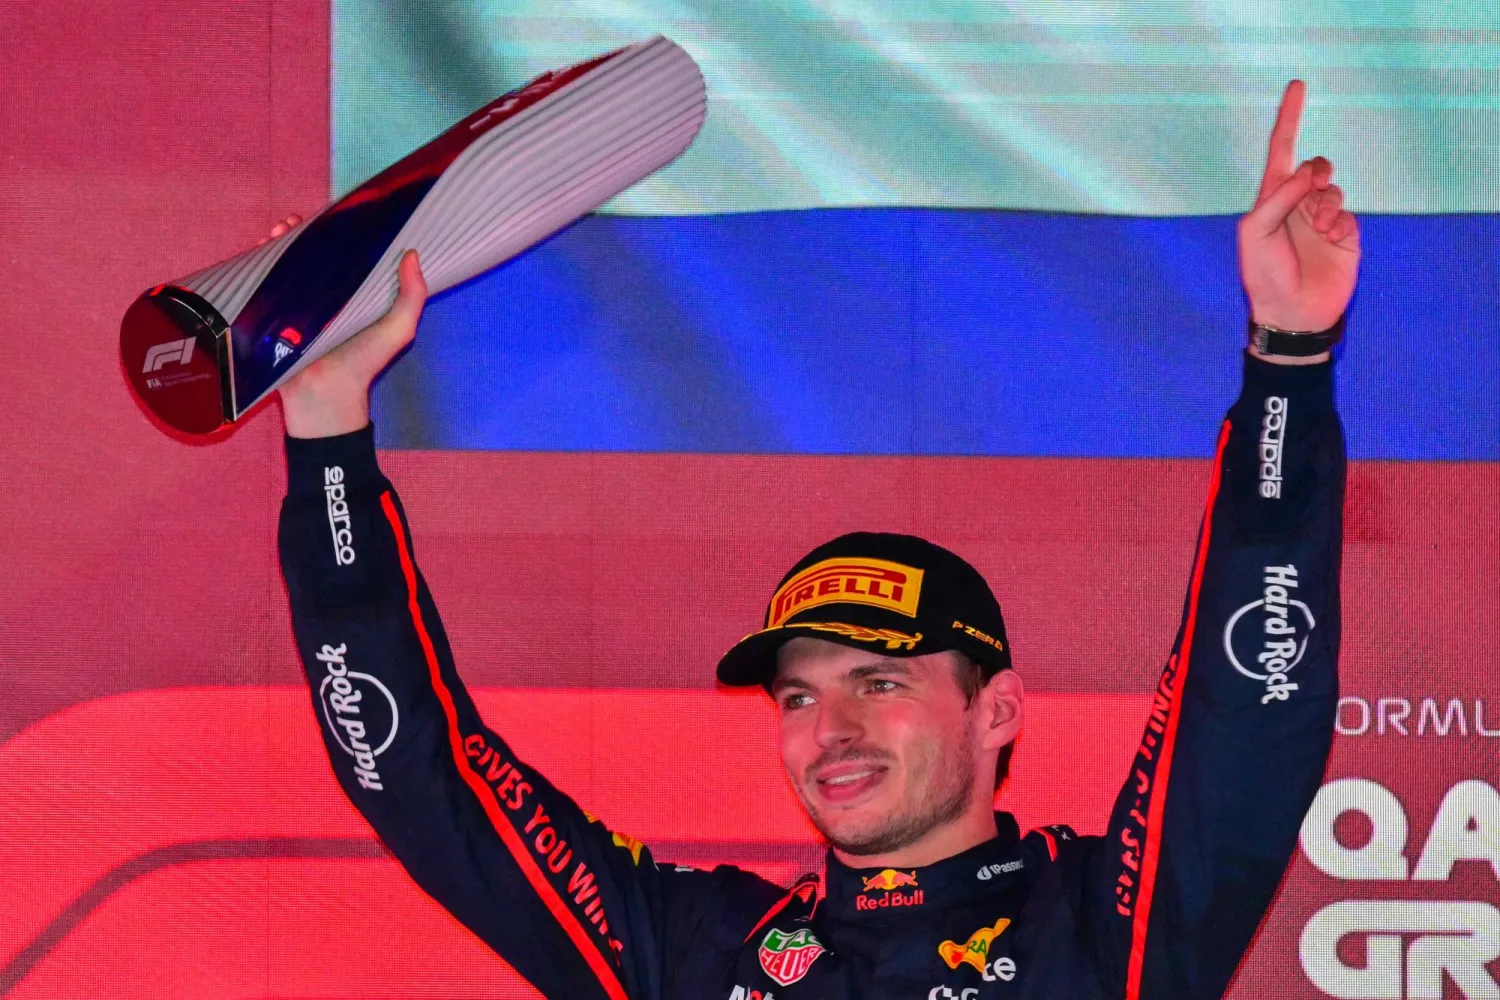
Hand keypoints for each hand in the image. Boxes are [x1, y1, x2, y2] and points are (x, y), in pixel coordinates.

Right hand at [261, 214, 428, 437]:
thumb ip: (412, 297)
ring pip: (285, 262)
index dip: (340, 231)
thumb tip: (413, 255)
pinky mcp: (273, 314)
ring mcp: (297, 302)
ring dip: (278, 242)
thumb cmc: (364, 363)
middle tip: (296, 222)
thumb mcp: (398, 330)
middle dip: (302, 232)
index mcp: (355, 292)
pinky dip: (258, 264)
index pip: (347, 253)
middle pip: (312, 252)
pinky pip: (263, 283)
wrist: (325, 396)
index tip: (335, 214)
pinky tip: (258, 250)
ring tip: (277, 231)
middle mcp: (326, 293)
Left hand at [1237, 81, 1359, 363]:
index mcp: (1269, 199)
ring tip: (1320, 227)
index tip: (1298, 85)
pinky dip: (1340, 223)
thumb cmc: (1263, 274)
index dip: (1289, 118)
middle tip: (1311, 188)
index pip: (1280, 151)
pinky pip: (1349, 213)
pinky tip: (1331, 241)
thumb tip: (1308, 172)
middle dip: (1314, 172)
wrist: (1292, 313)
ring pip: (1333, 188)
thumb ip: (1278, 198)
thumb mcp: (1256, 233)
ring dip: (1327, 203)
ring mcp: (1321, 219)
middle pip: (1313, 165)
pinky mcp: (1345, 235)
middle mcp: (1296, 205)